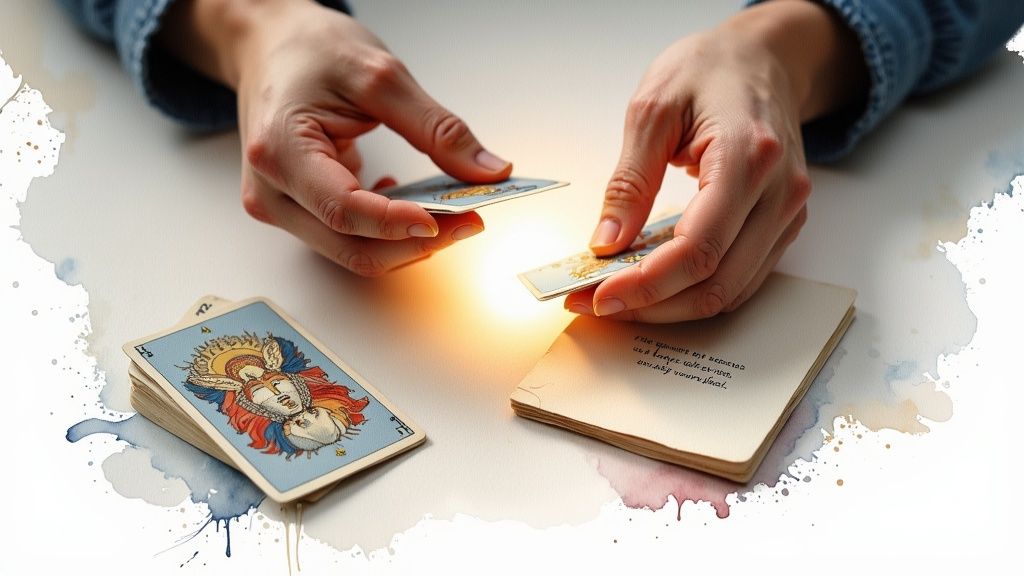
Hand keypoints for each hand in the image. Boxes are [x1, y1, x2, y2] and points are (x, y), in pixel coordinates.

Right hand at [160, 0, 511, 275]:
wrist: (269, 44)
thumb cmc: (308, 50)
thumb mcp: (381, 76)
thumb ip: (436, 129)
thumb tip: (487, 172)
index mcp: (280, 152)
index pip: (344, 210)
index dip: (399, 224)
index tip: (451, 220)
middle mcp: (272, 191)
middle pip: (350, 246)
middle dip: (415, 242)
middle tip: (469, 221)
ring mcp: (281, 205)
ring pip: (351, 251)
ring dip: (404, 241)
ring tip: (448, 211)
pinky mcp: (296, 208)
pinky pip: (347, 237)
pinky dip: (385, 230)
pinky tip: (403, 199)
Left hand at [565, 0, 865, 321]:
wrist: (765, 58)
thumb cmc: (710, 70)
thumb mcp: (652, 110)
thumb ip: (630, 181)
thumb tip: (606, 241)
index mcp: (749, 157)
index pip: (698, 248)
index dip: (646, 284)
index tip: (599, 294)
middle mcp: (780, 193)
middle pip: (716, 282)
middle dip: (650, 305)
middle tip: (594, 302)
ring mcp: (787, 213)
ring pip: (731, 292)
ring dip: (671, 308)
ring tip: (619, 298)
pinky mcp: (782, 225)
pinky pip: (741, 279)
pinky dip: (695, 292)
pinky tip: (655, 286)